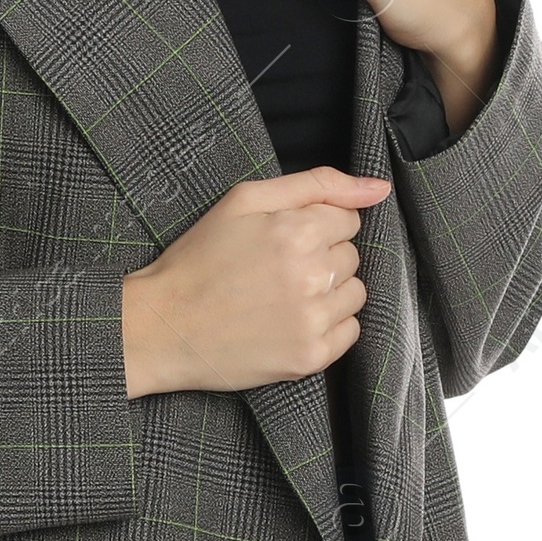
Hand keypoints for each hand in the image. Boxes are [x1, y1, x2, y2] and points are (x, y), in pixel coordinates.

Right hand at [121, 165, 392, 398]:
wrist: (162, 326)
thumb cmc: (199, 259)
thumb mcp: (244, 200)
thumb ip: (316, 184)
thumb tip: (378, 188)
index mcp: (297, 230)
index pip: (348, 219)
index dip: (315, 226)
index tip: (283, 240)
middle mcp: (312, 275)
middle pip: (351, 256)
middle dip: (321, 258)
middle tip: (275, 270)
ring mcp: (313, 319)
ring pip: (355, 293)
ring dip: (329, 293)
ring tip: (282, 297)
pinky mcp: (310, 356)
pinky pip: (350, 333)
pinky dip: (327, 326)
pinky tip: (290, 322)